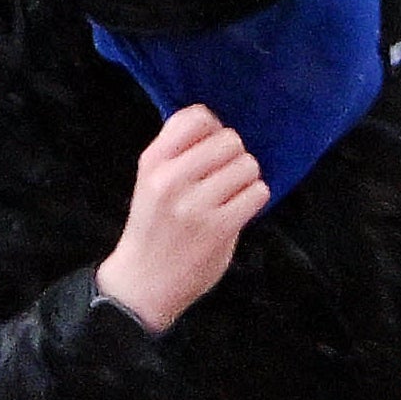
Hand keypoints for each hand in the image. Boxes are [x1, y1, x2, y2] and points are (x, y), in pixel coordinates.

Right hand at [99, 104, 266, 334]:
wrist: (143, 282)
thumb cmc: (153, 227)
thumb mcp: (150, 181)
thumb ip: (177, 152)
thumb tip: (217, 125)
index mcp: (153, 161)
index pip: (196, 117)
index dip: (213, 129)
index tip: (211, 148)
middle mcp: (171, 178)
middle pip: (229, 140)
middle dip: (234, 156)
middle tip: (224, 176)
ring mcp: (196, 204)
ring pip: (247, 165)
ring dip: (247, 178)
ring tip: (231, 194)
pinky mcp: (219, 228)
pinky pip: (257, 192)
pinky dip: (254, 198)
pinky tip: (239, 208)